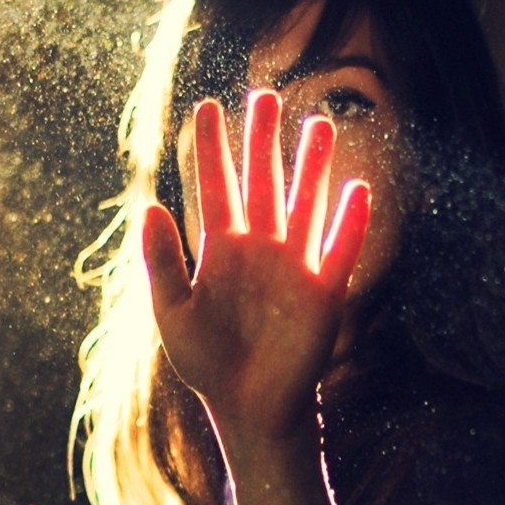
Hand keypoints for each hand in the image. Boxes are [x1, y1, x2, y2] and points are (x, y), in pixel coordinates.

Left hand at [141, 90, 370, 441]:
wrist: (250, 409)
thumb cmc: (209, 362)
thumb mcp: (173, 312)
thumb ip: (161, 261)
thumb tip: (148, 207)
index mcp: (220, 250)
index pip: (215, 187)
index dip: (210, 149)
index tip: (205, 108)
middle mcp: (260, 249)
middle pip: (263, 183)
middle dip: (262, 140)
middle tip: (263, 95)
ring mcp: (295, 266)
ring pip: (305, 204)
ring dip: (311, 167)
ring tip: (317, 124)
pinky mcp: (325, 292)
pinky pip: (340, 249)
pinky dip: (349, 222)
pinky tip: (356, 190)